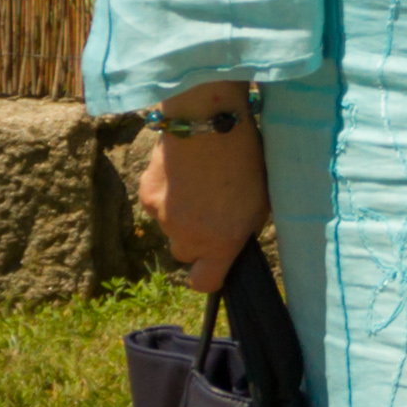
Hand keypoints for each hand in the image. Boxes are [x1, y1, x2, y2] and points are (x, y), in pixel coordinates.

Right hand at [136, 86, 267, 293]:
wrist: (207, 123)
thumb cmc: (245, 160)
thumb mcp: (261, 201)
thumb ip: (242, 229)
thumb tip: (231, 239)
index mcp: (221, 243)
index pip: (205, 283)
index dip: (209, 275)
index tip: (216, 263)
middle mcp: (188, 237)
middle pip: (184, 252)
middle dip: (194, 238)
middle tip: (210, 210)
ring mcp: (162, 217)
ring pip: (168, 226)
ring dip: (180, 212)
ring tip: (198, 181)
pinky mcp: (145, 195)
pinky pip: (156, 204)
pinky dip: (166, 193)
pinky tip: (182, 170)